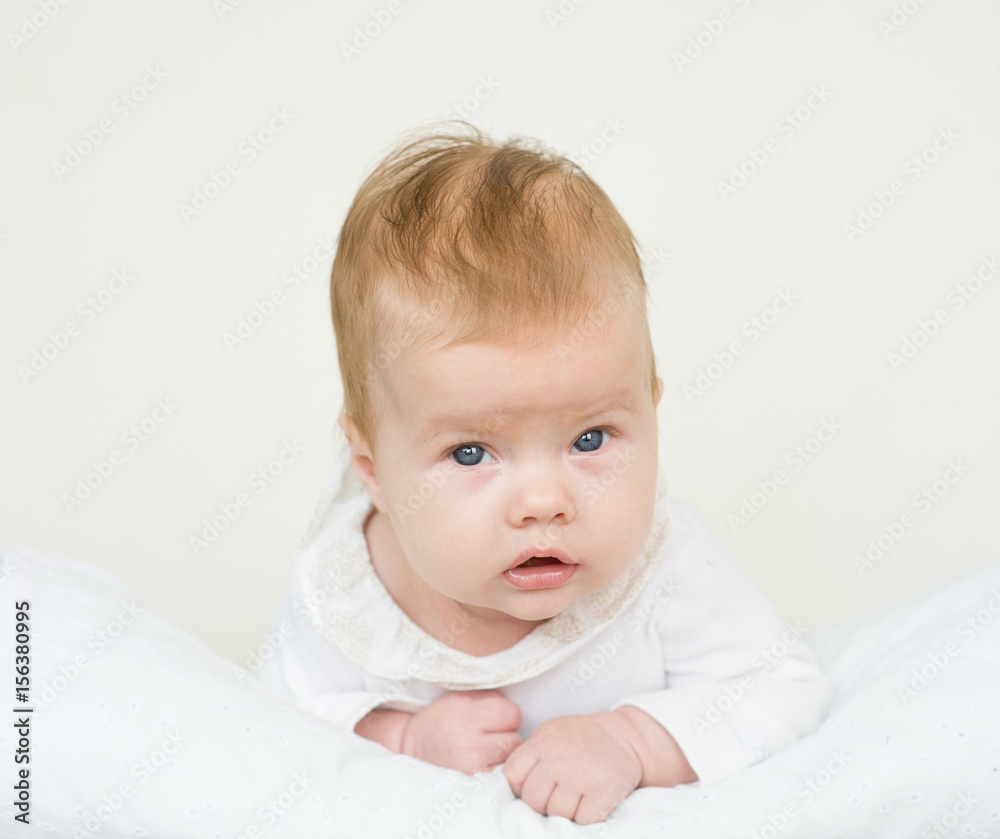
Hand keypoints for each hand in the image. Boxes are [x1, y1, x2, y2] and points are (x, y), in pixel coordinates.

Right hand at [400, 689, 522, 774]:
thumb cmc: (444, 717)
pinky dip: (496, 768)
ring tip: (485, 747)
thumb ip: (491, 699)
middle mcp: (470, 743)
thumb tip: (518, 709)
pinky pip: (500, 775)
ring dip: (503, 752)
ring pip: (510, 759)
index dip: (505, 714)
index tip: (492, 717)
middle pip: (515, 739)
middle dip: (506, 734)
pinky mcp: (471, 784)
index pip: (513, 714)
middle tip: (488, 733)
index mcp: (468, 715)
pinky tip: (483, 761)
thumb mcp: (463, 697)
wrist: (414, 746)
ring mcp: (471, 767)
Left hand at [502, 711, 643, 824]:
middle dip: (542, 803)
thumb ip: (531, 756)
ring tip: (576, 796)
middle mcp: (558, 757)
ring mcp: (581, 774)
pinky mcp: (603, 790)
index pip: (512, 776)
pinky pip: (582, 820)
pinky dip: (586, 817)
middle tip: (557, 795)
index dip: (521, 787)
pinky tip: (590, 801)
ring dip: (565, 812)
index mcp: (542, 742)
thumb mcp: (551, 735)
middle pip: (532, 799)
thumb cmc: (583, 739)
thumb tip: (511, 787)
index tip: (536, 785)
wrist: (626, 736)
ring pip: (556, 813)